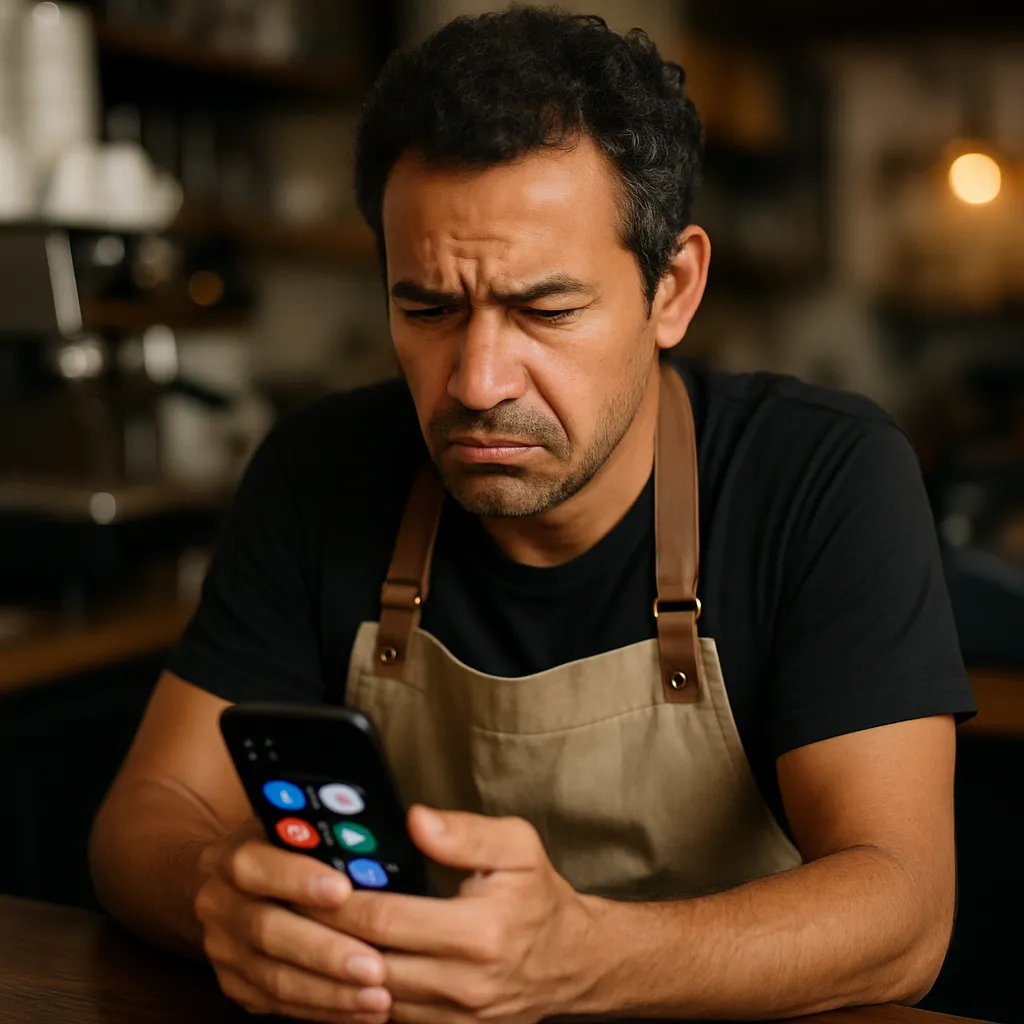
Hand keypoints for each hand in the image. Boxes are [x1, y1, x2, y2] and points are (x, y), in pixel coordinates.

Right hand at [194, 820, 393, 1022]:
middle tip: (376, 966)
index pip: (254, 865)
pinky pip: (280, 1005)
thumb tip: (412, 824)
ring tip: (380, 996)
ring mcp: (223, 949)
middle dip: (325, 951)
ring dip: (331, 991)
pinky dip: (325, 1009)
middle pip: (266, 930)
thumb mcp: (309, 826)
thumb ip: (342, 830)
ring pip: (275, 977)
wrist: (255, 884)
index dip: (297, 879)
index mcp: (231, 855)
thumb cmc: (301, 848)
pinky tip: (364, 1009)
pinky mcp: (236, 984)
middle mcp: (217, 903)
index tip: (343, 890)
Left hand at [312, 807, 601, 1023]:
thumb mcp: (516, 848)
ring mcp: (454, 1019)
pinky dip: (354, 995)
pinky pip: (385, 1020)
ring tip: (297, 936)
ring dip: (331, 970)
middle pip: (368, 962)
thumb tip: (415, 820)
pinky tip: (332, 969)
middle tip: (284, 906)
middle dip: (322, 934)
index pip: (385, 919)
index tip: (306, 878)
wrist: (571, 963)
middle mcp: (463, 985)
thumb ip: (464, 833)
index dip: (339, 900)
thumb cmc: (537, 898)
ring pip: (368, 999)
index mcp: (478, 934)